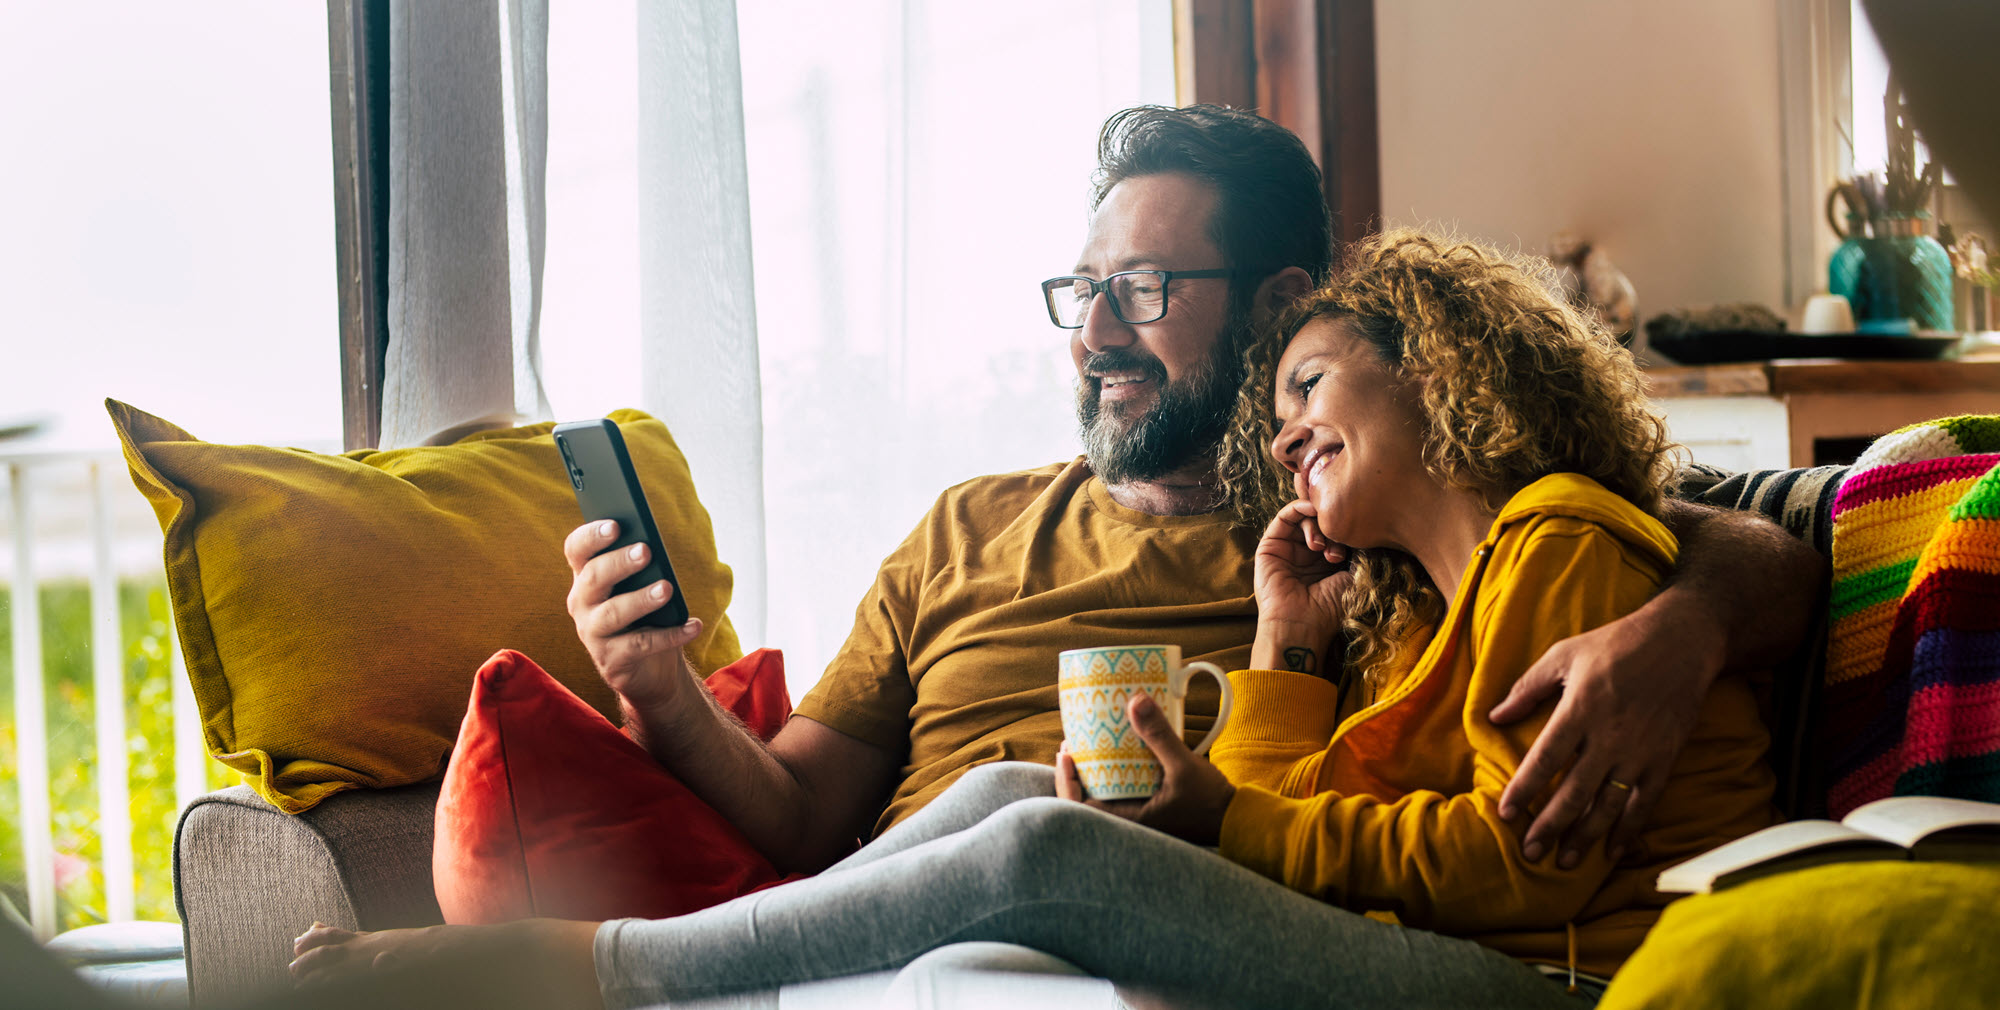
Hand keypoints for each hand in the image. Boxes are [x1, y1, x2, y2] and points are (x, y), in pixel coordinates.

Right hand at [564, 520, 704, 708]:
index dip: (591, 536)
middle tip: (646, 551)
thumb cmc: (645, 614)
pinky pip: (641, 645)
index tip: (615, 525)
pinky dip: (670, 635)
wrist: (649, 667)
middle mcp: (582, 603)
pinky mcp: (611, 661)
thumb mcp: (641, 587)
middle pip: (594, 577)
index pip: (576, 549)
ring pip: (613, 613)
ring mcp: (592, 634)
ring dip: (641, 599)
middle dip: (619, 562)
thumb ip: (642, 567)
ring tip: (667, 588)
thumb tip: (653, 546)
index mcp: (586, 577)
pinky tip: (694, 625)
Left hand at [1054, 694, 1236, 845]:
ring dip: (1092, 773)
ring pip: (1103, 796)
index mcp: (1130, 820)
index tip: (1065, 753)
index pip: (1081, 809)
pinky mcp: (1150, 810)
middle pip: (1086, 800)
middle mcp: (1129, 823)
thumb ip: (1160, 735)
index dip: (1066, 782)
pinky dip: (1112, 775)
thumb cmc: (1210, 800)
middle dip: (1074, 772)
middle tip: (1072, 742)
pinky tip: (1114, 755)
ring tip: (1087, 744)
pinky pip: (1121, 793)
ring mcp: (1139, 817)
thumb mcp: (1184, 765)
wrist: (1235, 820)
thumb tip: (1135, 700)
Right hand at [1250, 500, 1352, 672]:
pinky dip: (1299, 507)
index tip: (1359, 538)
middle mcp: (1307, 554)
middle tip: (1339, 550)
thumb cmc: (1329, 608)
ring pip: (1306, 517)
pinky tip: (1312, 510)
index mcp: (1328, 562)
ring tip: (1323, 547)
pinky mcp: (1271, 545)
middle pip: (1322, 522)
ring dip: (1319, 523)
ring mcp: (1289, 549)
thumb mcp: (1353, 576)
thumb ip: (1359, 550)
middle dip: (1334, 528)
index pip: (1339, 531)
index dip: (1349, 528)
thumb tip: (1367, 526)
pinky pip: (1285, 517)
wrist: (1300, 624)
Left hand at [1489, 599, 1718, 866]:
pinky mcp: (1664, 759)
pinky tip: (1611, 851)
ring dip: (1585, 836)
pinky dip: (1628, 830)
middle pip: (1574, 791)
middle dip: (1550, 825)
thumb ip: (1526, 688)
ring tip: (1564, 861)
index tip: (1505, 813)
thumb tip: (1493, 716)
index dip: (1524, 788)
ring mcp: (1640, 751)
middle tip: (1530, 853)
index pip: (1545, 758)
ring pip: (1608, 805)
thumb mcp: (1564, 654)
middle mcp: (1610, 736)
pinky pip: (1644, 803)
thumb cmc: (1615, 645)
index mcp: (1580, 709)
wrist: (1681, 642)